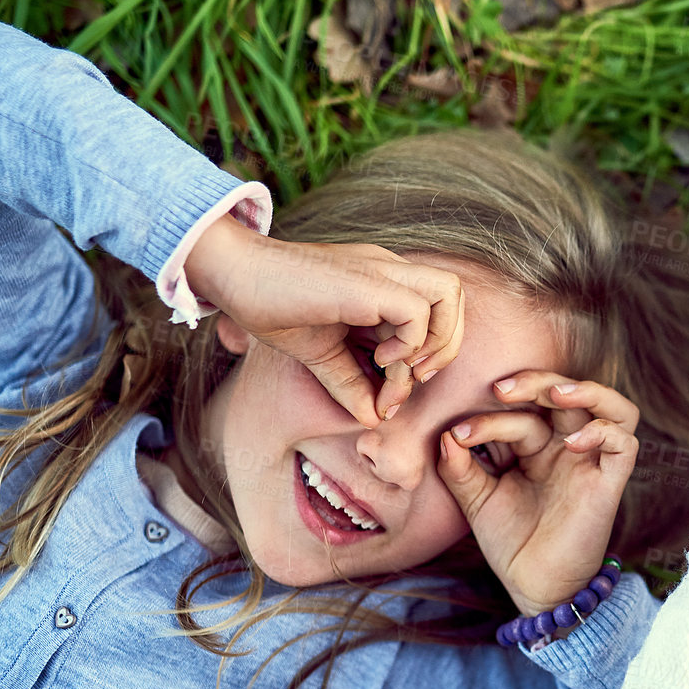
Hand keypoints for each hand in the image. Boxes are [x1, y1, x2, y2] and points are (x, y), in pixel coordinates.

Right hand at [184, 215, 463, 425]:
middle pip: (455, 299)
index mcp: (383, 283)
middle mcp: (391, 270)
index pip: (436, 312)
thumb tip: (372, 418)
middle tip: (408, 380)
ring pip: (450, 295)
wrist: (234, 273)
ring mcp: (383, 270)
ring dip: (435, 342)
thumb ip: (351, 382)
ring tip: (398, 368)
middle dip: (444, 349)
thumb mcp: (321, 354)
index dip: (427, 357)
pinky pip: (419, 312)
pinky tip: (379, 357)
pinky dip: (410, 343)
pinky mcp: (371, 281)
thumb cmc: (271, 306)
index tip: (389, 394)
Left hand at [435, 371, 638, 615]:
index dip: (489, 417)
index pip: (520, 414)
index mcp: (537, 448)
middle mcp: (567, 449)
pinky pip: (625, 444)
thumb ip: (460, 467)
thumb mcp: (476, 500)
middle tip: (501, 389)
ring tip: (554, 393)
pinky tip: (571, 443)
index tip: (457, 435)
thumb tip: (447, 434)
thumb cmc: (510, 543)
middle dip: (535, 382)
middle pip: (566, 395)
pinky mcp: (609, 485)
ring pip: (611, 406)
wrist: (533, 588)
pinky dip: (604, 431)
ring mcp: (591, 464)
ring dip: (585, 391)